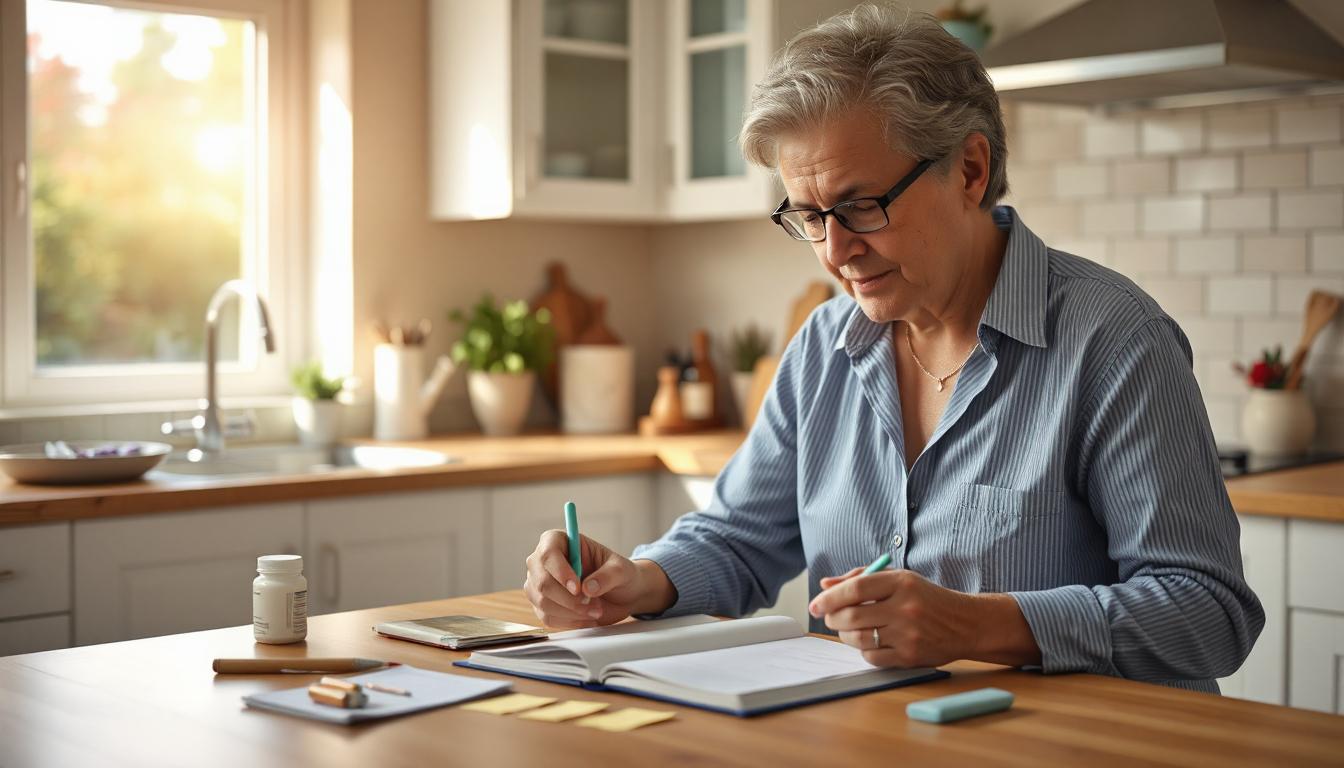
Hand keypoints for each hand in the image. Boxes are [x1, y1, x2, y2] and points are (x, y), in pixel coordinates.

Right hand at [523, 530, 674, 628]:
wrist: (620, 594)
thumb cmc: (618, 574)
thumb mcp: (621, 569)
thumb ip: (608, 575)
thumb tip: (588, 588)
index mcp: (559, 541)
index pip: (548, 553)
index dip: (560, 571)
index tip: (578, 587)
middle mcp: (543, 561)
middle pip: (541, 581)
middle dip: (568, 598)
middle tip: (592, 604)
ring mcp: (539, 584)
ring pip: (542, 602)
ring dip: (571, 612)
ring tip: (595, 611)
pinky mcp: (542, 605)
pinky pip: (547, 617)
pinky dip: (569, 622)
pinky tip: (586, 618)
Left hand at [808, 567, 1039, 668]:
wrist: (965, 623)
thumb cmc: (925, 598)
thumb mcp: (898, 579)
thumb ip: (860, 578)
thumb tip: (825, 585)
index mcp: (902, 583)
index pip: (856, 588)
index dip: (830, 597)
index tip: (815, 604)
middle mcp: (906, 608)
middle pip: (852, 616)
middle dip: (833, 618)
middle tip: (829, 618)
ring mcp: (909, 635)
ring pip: (859, 638)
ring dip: (845, 635)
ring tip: (849, 629)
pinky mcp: (911, 657)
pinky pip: (872, 657)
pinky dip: (864, 650)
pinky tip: (871, 641)